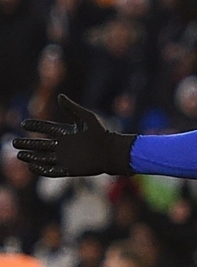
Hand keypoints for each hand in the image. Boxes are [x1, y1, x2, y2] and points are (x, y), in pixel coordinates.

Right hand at [14, 95, 134, 176]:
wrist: (111, 152)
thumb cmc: (101, 134)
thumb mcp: (86, 118)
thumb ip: (72, 108)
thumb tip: (59, 96)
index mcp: (67, 133)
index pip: (47, 129)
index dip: (36, 126)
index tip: (24, 123)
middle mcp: (64, 146)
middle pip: (42, 145)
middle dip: (28, 144)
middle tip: (14, 143)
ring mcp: (66, 158)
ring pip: (44, 158)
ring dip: (32, 157)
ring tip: (19, 154)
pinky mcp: (69, 169)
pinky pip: (52, 171)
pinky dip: (41, 169)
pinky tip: (31, 167)